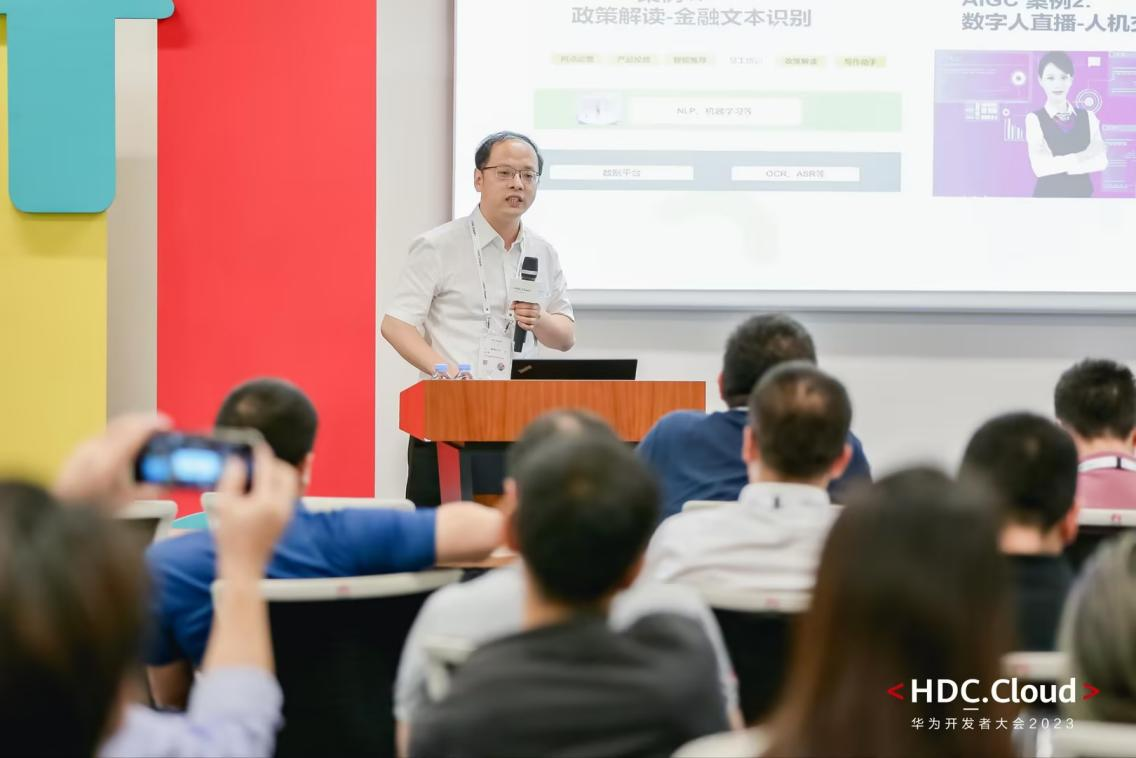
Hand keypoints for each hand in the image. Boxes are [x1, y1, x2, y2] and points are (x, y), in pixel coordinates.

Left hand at [53, 413, 170, 509]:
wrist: (60, 514)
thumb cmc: (88, 510)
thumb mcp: (127, 504)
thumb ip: (151, 490)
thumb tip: (165, 481)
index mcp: (108, 459)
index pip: (135, 429)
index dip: (155, 424)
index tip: (167, 424)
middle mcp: (94, 448)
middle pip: (125, 423)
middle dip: (146, 422)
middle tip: (162, 428)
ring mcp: (83, 447)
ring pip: (114, 427)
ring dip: (132, 427)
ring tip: (146, 435)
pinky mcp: (78, 451)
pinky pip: (104, 434)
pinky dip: (120, 434)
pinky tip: (126, 445)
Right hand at [212, 443, 298, 581]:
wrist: (243, 566)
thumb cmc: (230, 538)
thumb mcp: (225, 506)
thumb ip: (232, 479)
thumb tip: (238, 460)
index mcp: (266, 502)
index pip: (268, 468)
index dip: (261, 453)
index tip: (255, 445)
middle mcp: (282, 506)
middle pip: (287, 473)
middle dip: (275, 463)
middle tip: (259, 459)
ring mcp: (287, 513)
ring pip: (291, 483)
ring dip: (279, 473)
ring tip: (261, 471)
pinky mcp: (287, 518)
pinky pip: (289, 494)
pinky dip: (280, 485)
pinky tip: (263, 486)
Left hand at [513, 301, 541, 331]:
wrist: (538, 321)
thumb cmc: (531, 312)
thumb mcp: (528, 306)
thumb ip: (520, 303)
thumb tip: (513, 304)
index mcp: (536, 307)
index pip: (530, 305)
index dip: (521, 305)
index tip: (515, 305)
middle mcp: (537, 314)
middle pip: (529, 312)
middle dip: (519, 311)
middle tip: (515, 311)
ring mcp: (535, 321)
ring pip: (528, 320)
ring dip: (520, 318)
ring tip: (515, 316)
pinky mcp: (533, 327)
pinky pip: (528, 327)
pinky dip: (522, 325)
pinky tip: (519, 322)